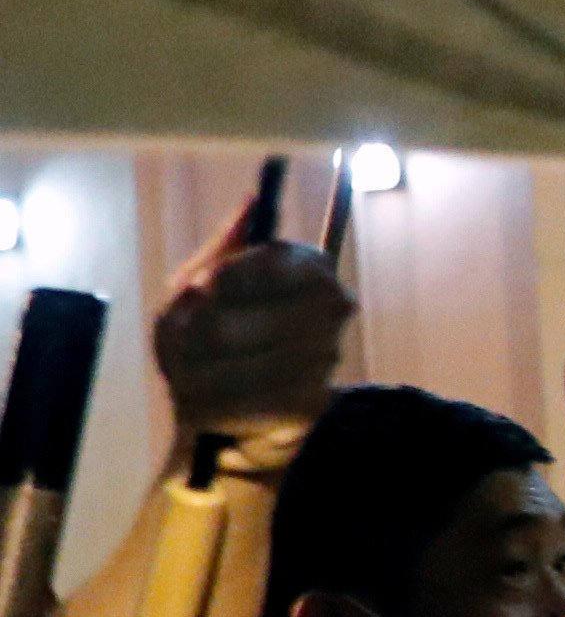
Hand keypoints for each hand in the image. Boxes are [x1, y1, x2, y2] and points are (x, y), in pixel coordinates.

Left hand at [155, 236, 354, 442]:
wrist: (228, 416)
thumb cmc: (211, 339)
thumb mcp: (201, 285)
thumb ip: (223, 248)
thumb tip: (252, 201)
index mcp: (309, 268)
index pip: (274, 260)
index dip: (230, 277)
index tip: (200, 289)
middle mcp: (330, 309)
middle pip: (250, 318)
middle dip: (201, 336)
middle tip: (182, 343)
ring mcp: (324, 358)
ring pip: (241, 364)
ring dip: (198, 374)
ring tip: (188, 376)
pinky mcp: (311, 405)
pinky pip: (246, 402)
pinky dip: (212, 404)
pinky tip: (205, 402)